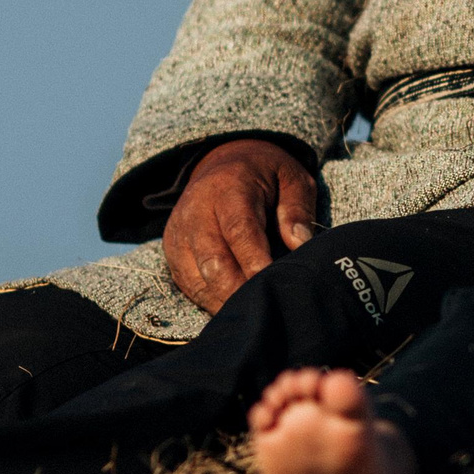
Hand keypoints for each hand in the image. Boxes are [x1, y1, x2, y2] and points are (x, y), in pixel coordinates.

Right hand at [163, 138, 320, 311]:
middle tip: (268, 306)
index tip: (275, 284)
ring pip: (198, 279)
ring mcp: (180, 232)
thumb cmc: (264, 175)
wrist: (223, 163)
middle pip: (213, 262)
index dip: (256, 263)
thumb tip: (300, 244)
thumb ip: (297, 209)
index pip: (239, 231)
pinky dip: (211, 300)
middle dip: (241, 291)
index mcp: (229, 188)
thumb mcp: (291, 178)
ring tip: (254, 311)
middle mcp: (197, 210)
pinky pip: (188, 285)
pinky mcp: (172, 250)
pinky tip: (235, 306)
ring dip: (227, 301)